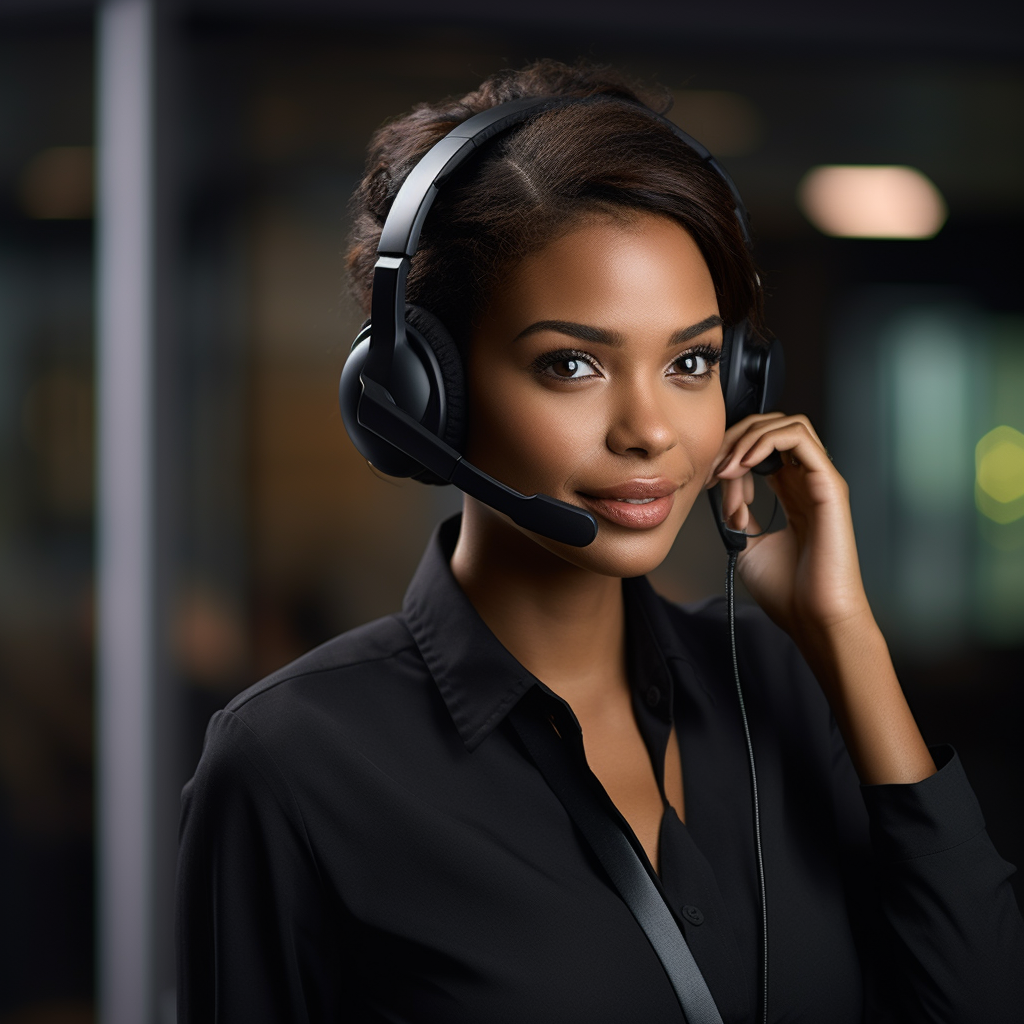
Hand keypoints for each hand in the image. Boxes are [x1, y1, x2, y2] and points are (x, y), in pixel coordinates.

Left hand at [706, 413, 935, 785]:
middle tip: (712, 465)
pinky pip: (799, 438)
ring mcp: (820, 480)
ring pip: (788, 424)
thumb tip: (722, 487)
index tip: (706, 479)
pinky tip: (742, 464)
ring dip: (749, 436)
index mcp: (792, 493)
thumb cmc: (788, 591)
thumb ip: (737, 513)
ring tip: (726, 465)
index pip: (761, 448)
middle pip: (773, 428)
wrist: (812, 617)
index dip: (729, 454)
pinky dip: (765, 441)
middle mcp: (808, 482)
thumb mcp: (747, 545)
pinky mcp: (829, 484)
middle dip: (735, 438)